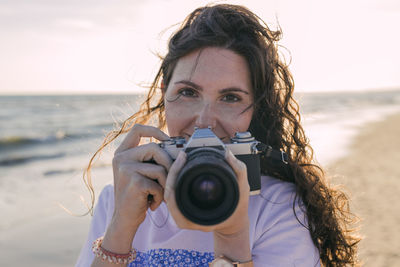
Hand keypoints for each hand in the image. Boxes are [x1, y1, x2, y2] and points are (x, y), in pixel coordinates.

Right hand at [106, 124, 171, 242]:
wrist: (124, 219)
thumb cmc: (137, 195)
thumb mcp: (139, 173)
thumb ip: (150, 159)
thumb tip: (179, 150)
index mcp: (121, 153)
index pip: (137, 129)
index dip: (154, 130)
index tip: (167, 140)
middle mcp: (120, 158)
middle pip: (155, 148)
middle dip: (168, 163)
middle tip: (169, 179)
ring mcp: (126, 169)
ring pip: (160, 167)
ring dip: (164, 184)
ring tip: (158, 195)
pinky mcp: (134, 182)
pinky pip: (159, 183)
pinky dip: (160, 196)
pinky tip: (151, 204)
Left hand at [164, 149, 249, 235]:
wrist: (235, 221)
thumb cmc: (238, 207)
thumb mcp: (243, 188)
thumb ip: (238, 170)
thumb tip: (226, 153)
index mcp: (196, 218)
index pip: (173, 195)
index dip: (175, 173)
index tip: (183, 156)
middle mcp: (187, 218)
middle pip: (168, 192)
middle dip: (173, 170)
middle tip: (182, 155)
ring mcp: (184, 214)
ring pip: (169, 193)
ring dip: (172, 175)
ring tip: (181, 160)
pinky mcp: (184, 208)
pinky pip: (173, 195)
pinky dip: (174, 181)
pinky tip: (180, 169)